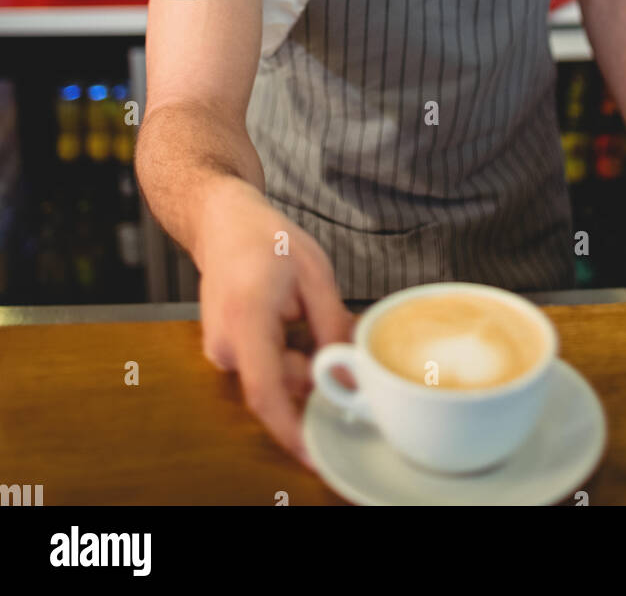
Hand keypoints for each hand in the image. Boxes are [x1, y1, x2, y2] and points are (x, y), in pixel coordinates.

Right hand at [196, 178, 355, 468]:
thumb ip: (333, 326)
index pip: (265, 390)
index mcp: (247, 318)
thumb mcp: (315, 274)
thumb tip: (352, 373)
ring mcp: (221, 350)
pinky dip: (288, 356)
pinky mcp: (225, 352)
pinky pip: (265, 369)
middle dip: (315, 374)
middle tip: (337, 339)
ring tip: (308, 314)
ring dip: (303, 361)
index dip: (291, 429)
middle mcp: (225, 343)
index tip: (315, 454)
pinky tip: (294, 322)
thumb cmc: (266, 240)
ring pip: (275, 379)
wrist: (224, 224)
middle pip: (280, 386)